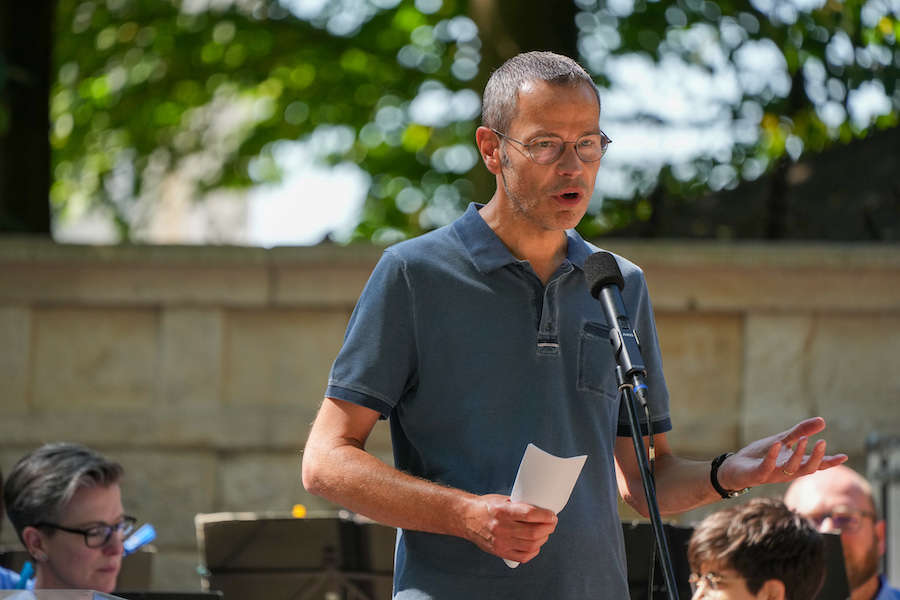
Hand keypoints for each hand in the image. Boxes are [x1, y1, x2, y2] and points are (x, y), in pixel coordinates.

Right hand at [463, 494, 557, 562]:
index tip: (552, 515)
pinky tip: (535, 545)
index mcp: (502, 511)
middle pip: (533, 532)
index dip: (545, 516)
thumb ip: (519, 506)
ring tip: (545, 533)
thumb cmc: (486, 507)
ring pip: (530, 545)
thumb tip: (540, 509)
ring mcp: (501, 542)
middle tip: (551, 523)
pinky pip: (522, 556)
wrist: (466, 518)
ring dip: (543, 539)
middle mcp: (501, 527)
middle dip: (548, 528)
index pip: (529, 514)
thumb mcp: (502, 500)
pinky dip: (533, 551)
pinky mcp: (500, 552)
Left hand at [717, 417, 847, 491]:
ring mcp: (773, 474)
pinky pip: (767, 467)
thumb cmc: (761, 455)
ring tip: (805, 439)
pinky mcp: (759, 474)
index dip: (829, 462)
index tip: (844, 457)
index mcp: (795, 464)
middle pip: (807, 468)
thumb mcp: (783, 440)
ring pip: (791, 469)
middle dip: (816, 457)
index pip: (815, 465)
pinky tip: (778, 444)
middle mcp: (787, 472)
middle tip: (822, 442)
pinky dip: (773, 456)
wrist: (736, 467)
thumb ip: (801, 431)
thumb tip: (822, 420)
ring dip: (798, 455)